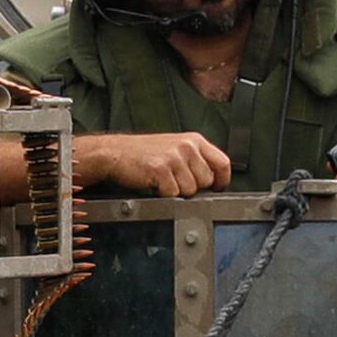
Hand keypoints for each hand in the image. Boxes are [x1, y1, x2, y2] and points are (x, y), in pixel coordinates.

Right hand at [77, 131, 232, 194]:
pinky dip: (163, 195)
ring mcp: (174, 157)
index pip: (223, 163)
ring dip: (177, 192)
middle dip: (193, 188)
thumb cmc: (143, 153)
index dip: (220, 181)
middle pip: (206, 181)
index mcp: (194, 140)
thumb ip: (195, 160)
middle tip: (176, 182)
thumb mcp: (175, 148)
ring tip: (164, 182)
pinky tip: (155, 184)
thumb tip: (213, 181)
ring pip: (190, 190)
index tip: (215, 188)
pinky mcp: (161, 169)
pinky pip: (173, 194)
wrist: (114, 152)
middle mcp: (187, 146)